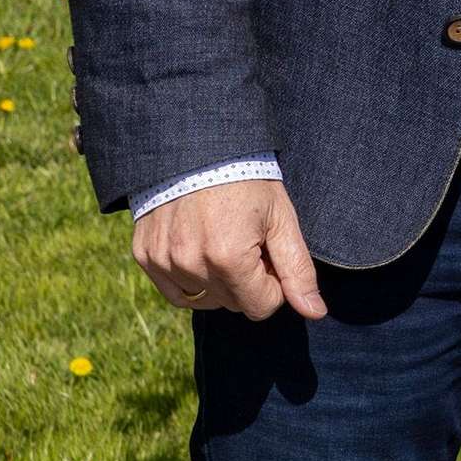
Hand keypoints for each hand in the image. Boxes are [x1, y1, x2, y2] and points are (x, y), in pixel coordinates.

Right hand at [132, 181, 327, 321]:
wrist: (198, 147)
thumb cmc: (248, 181)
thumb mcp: (281, 220)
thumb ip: (297, 269)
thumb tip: (315, 312)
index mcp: (229, 258)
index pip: (262, 306)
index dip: (274, 283)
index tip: (271, 253)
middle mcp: (191, 265)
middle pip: (234, 303)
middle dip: (249, 280)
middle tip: (249, 240)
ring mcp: (164, 261)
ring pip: (205, 300)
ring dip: (221, 281)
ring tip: (225, 240)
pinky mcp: (145, 256)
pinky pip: (176, 291)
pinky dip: (193, 279)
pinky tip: (202, 250)